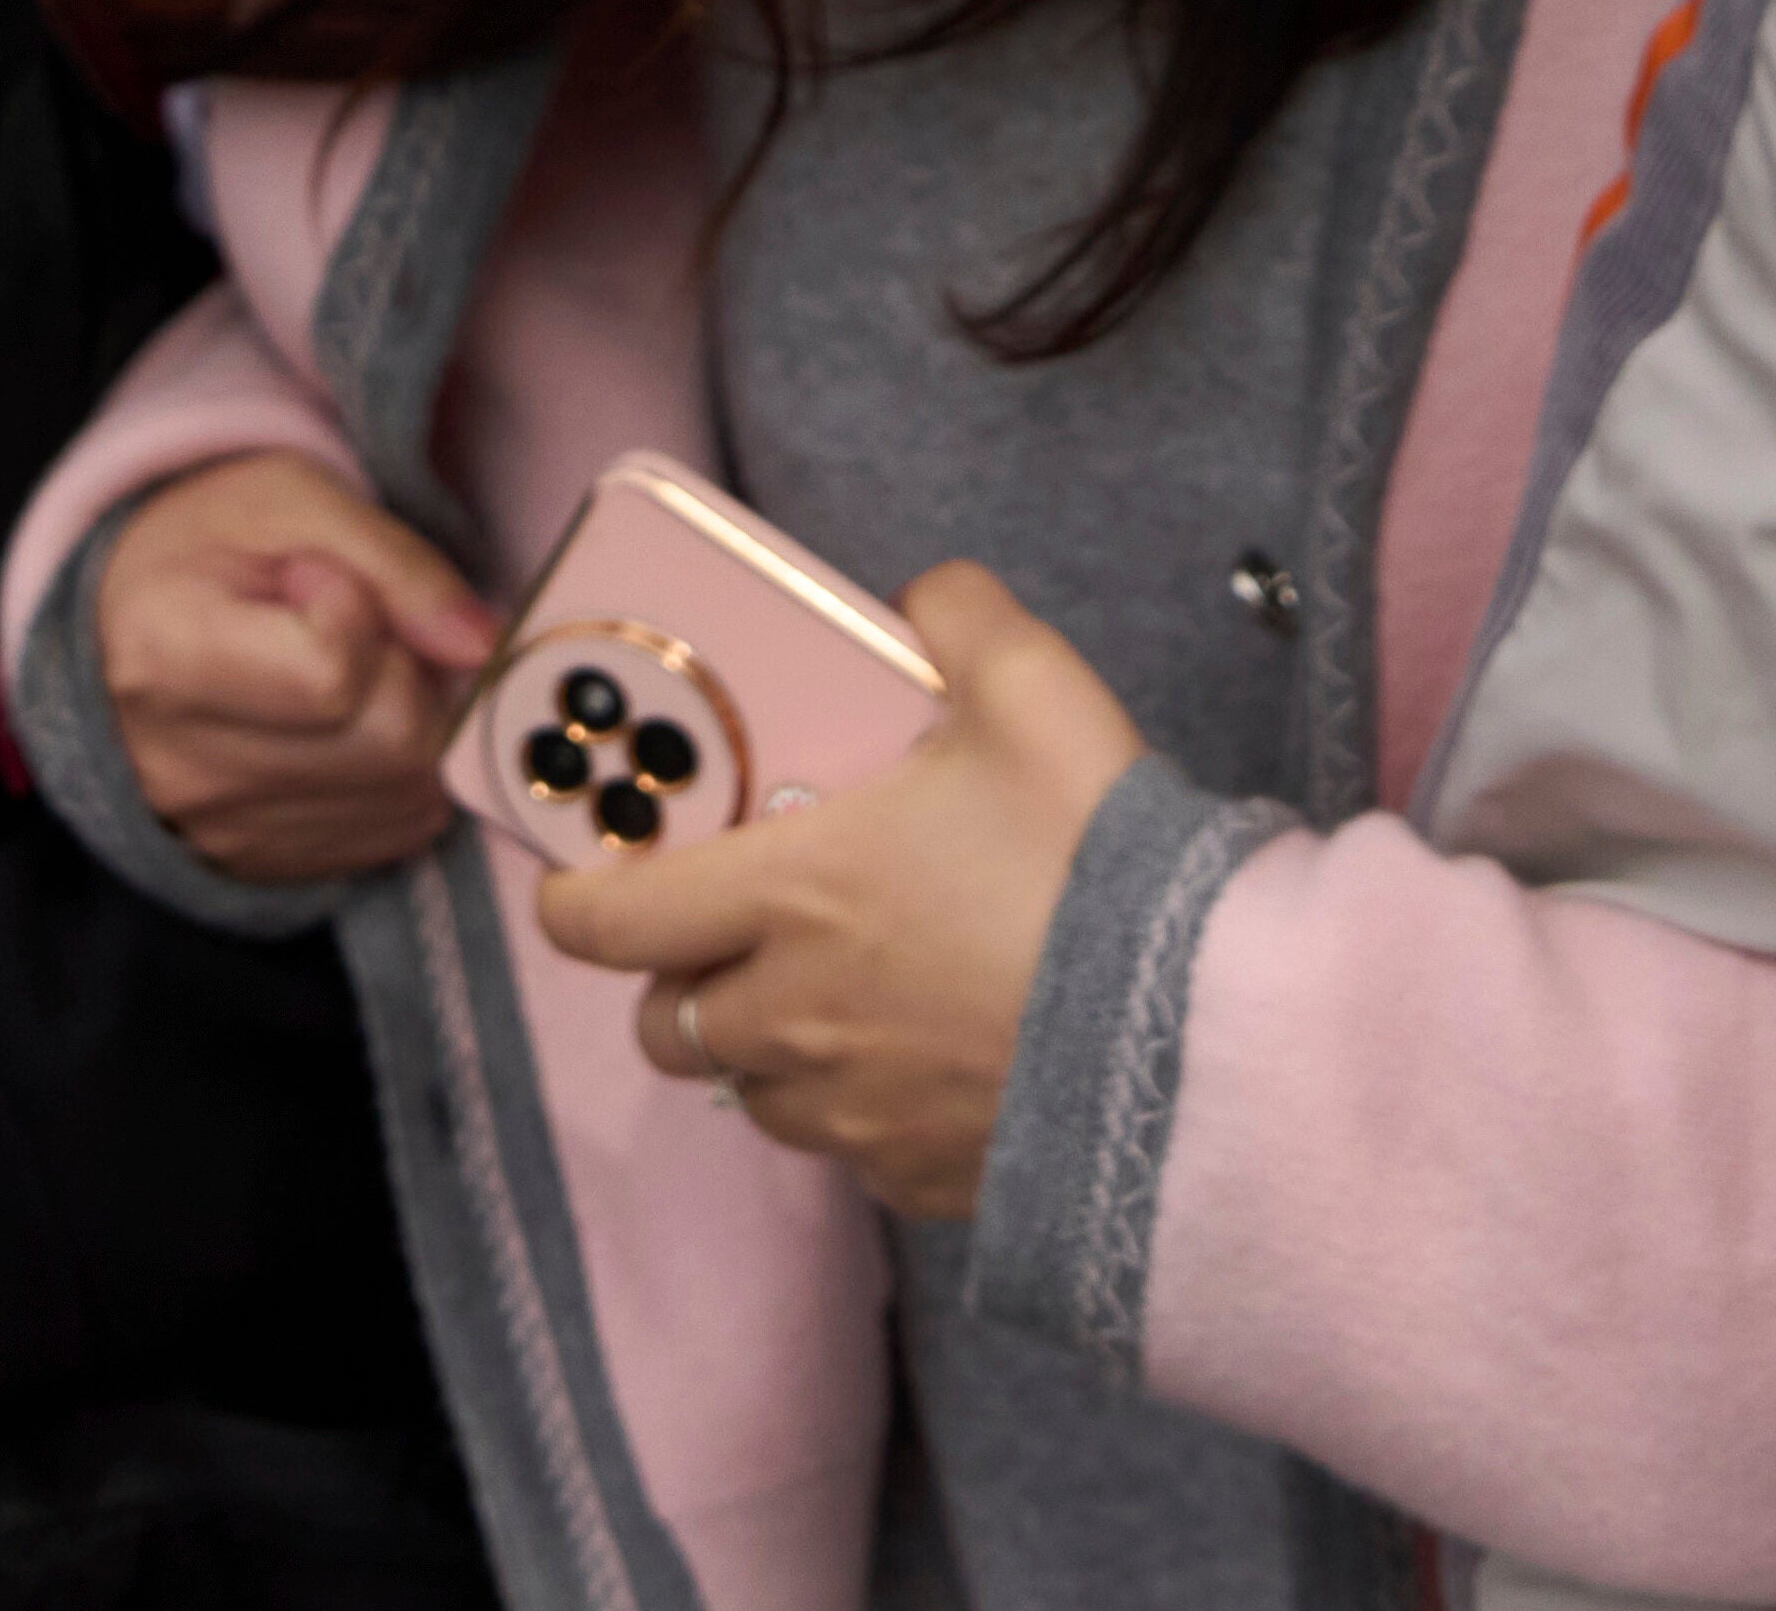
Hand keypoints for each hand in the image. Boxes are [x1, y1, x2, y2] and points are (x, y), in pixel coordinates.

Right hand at [99, 453, 496, 883]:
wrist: (119, 621)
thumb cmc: (203, 544)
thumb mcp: (293, 500)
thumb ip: (396, 564)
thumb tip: (480, 646)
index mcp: (168, 660)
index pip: (334, 674)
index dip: (360, 607)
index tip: (317, 576)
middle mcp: (184, 770)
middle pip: (390, 741)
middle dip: (409, 666)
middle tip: (353, 620)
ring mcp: (222, 833)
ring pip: (408, 792)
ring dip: (417, 718)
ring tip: (346, 666)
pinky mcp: (262, 864)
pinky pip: (396, 828)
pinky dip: (403, 769)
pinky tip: (349, 721)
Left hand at [527, 564, 1152, 1223]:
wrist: (1198, 1026)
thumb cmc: (1100, 856)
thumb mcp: (1034, 691)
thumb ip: (960, 619)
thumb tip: (928, 598)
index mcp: (793, 893)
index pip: (613, 922)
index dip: (577, 902)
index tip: (580, 885)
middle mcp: (796, 1014)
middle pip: (668, 1027)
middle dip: (680, 984)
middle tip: (734, 936)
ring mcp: (852, 1110)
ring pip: (754, 1095)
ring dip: (769, 1050)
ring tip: (842, 998)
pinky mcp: (918, 1178)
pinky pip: (851, 1151)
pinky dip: (861, 1111)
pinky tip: (929, 1061)